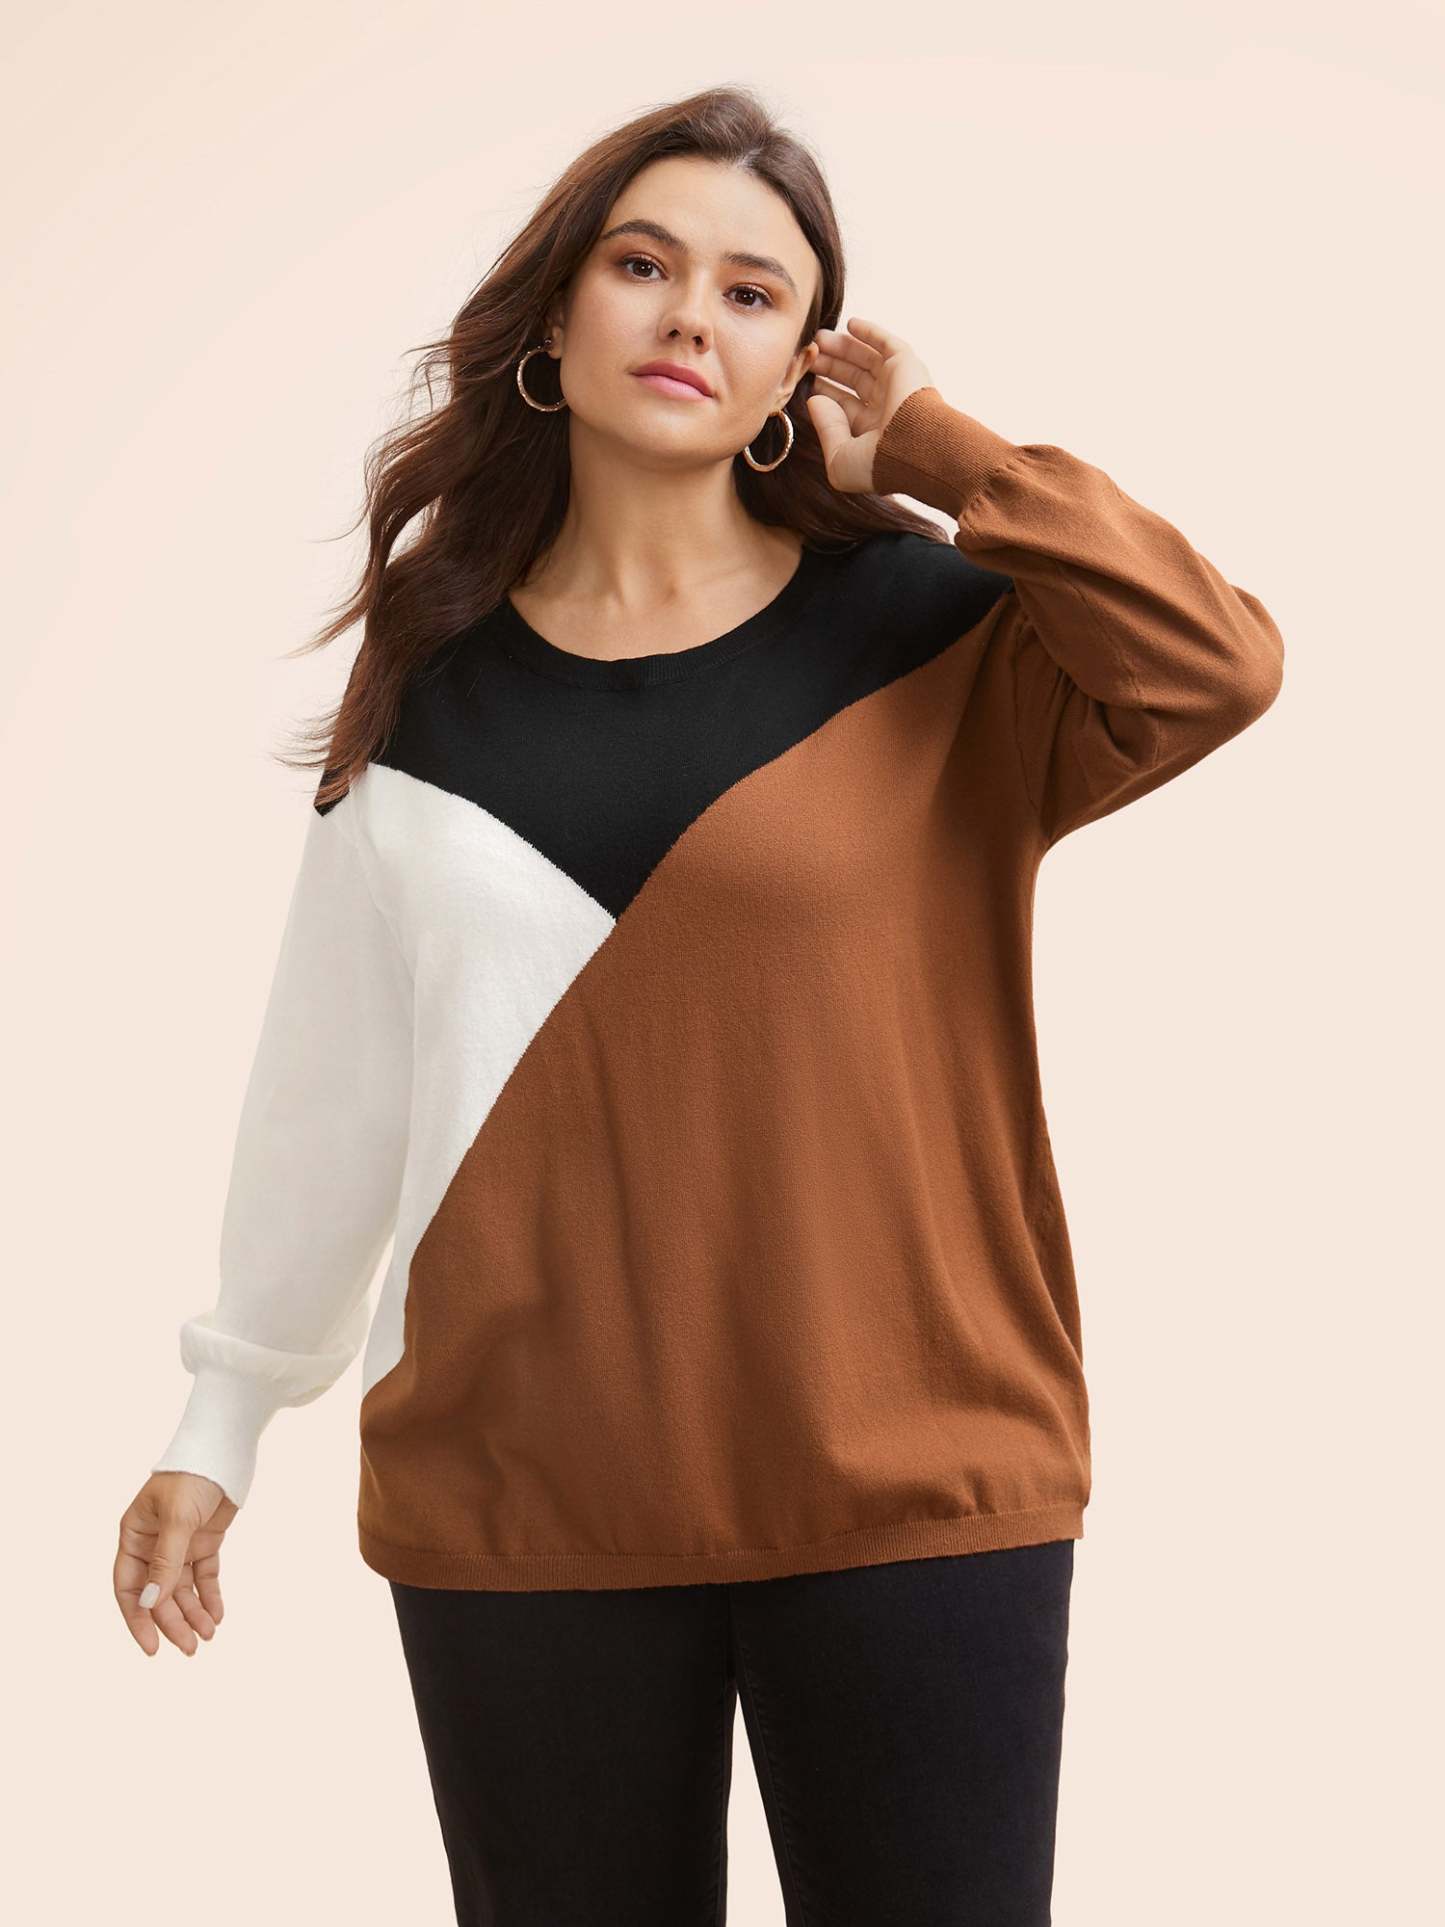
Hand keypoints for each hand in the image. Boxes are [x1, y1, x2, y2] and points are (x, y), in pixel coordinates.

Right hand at [115, 1471, 236, 1656]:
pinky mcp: (205, 1540)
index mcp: (134, 1535)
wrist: (225, 1448)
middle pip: (158, 1593)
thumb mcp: (177, 1520)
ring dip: (193, 1613)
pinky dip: (210, 1595)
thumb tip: (149, 1603)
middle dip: (172, 1621)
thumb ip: (165, 1563)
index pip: (128, 1587)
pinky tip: (217, 1615)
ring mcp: (180, 1543)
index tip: (152, 1647)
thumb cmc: (192, 1476)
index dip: (137, 1618)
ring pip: (182, 1588)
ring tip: (208, 1636)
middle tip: (190, 1648)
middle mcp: (153, 1543)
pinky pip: (205, 1575)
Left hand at [805, 317, 934, 494]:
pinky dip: (870, 332)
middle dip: (831, 366)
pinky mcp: (906, 365)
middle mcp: (886, 407)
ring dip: (844, 348)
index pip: (846, 407)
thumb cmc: (879, 463)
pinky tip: (850, 324)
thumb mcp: (840, 458)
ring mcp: (897, 384)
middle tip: (810, 354)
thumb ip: (826, 429)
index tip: (807, 381)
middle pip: (854, 379)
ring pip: (866, 360)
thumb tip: (814, 401)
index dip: (826, 394)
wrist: (916, 449)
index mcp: (873, 432)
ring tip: (819, 338)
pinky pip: (887, 343)